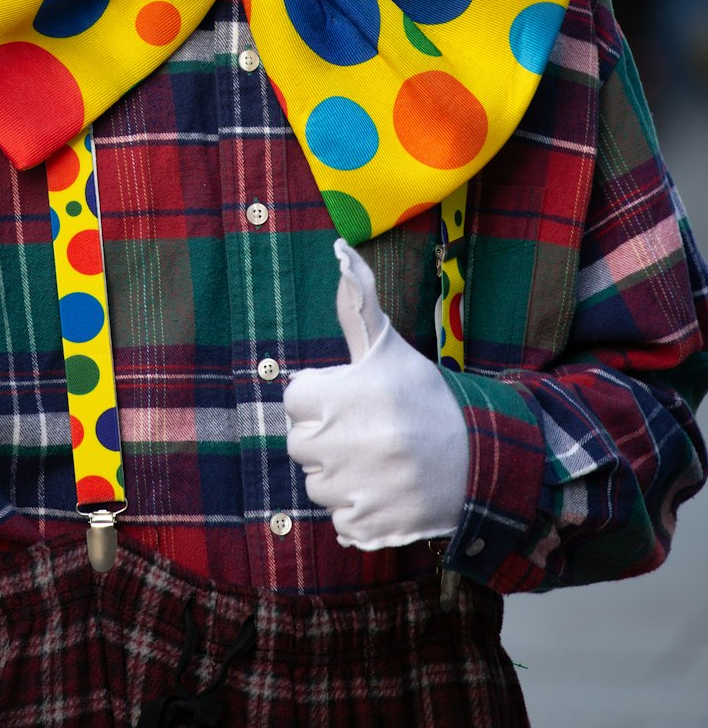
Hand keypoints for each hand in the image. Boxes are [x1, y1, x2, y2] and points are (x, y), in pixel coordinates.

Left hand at [283, 238, 468, 550]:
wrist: (483, 457)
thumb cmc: (426, 396)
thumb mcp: (389, 348)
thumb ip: (357, 301)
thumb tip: (339, 248)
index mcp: (343, 396)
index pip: (294, 400)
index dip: (322, 396)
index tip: (353, 397)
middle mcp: (345, 445)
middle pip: (300, 444)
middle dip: (329, 435)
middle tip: (369, 429)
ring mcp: (356, 490)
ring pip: (317, 484)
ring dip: (342, 474)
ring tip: (381, 459)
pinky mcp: (369, 527)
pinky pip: (338, 519)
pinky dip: (359, 509)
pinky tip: (387, 489)